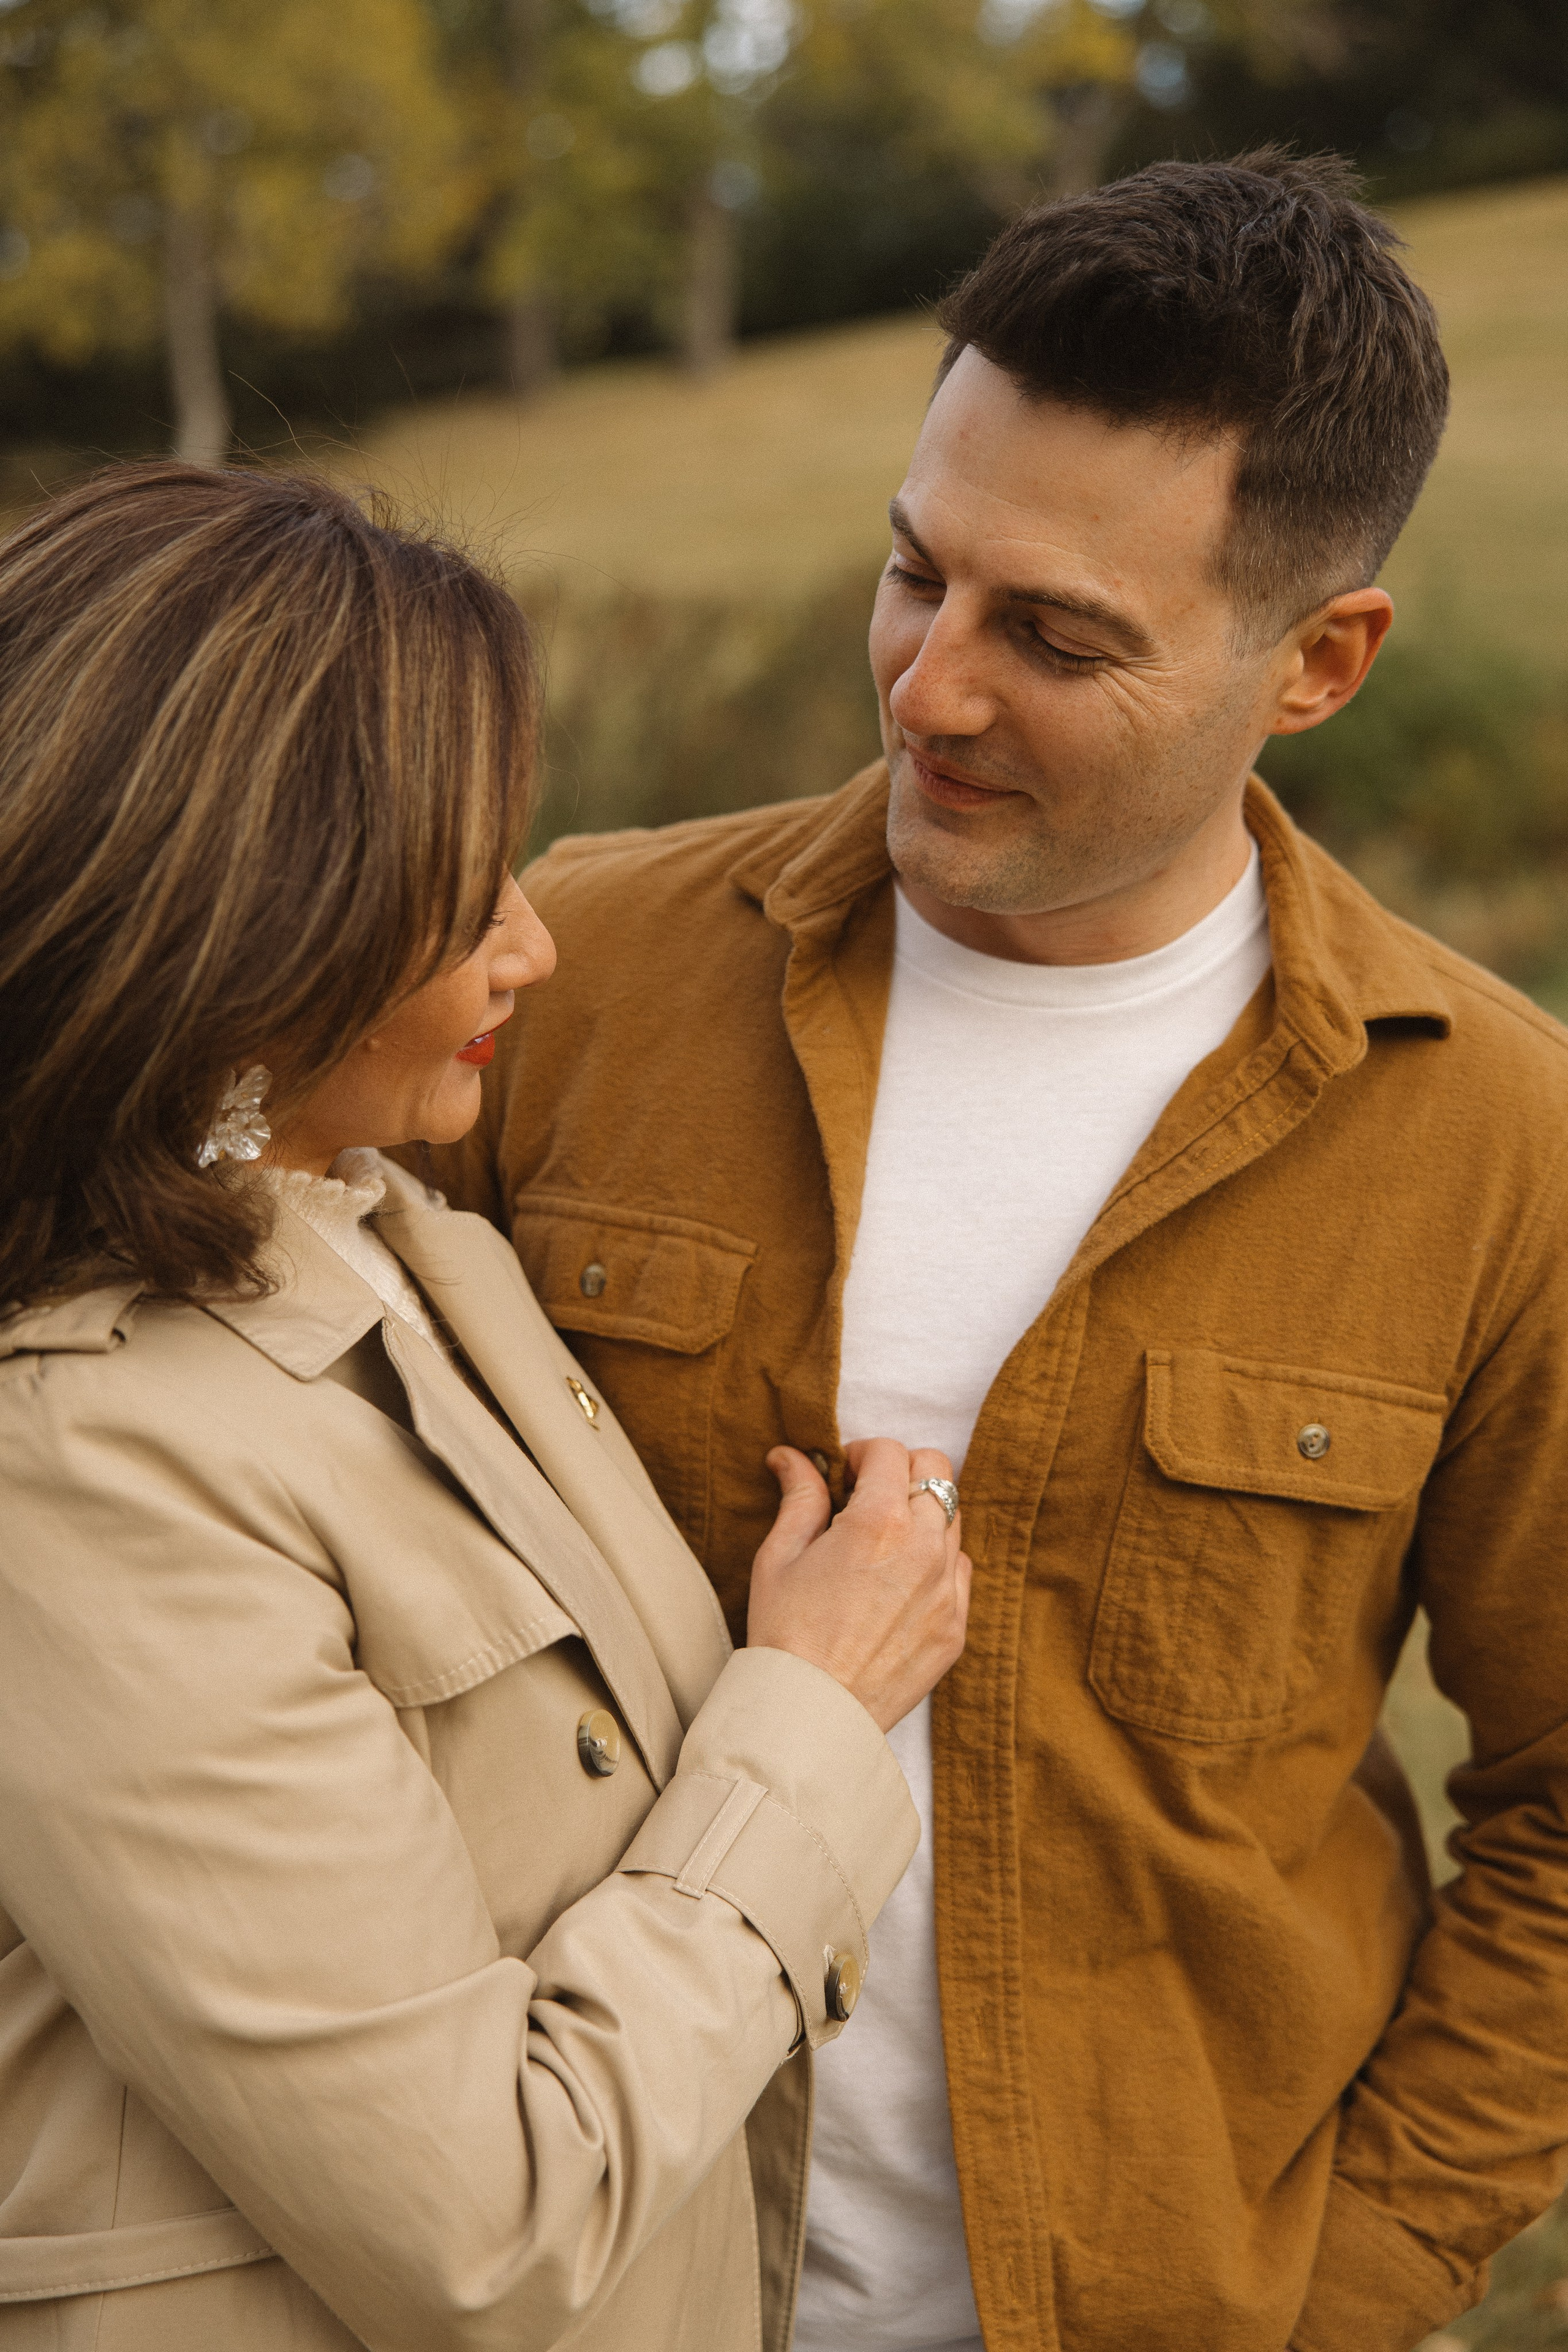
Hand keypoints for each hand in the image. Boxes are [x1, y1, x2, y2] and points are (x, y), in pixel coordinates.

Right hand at [746, 1438, 971, 1732]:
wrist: (812, 1713)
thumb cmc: (785, 1633)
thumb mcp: (779, 1556)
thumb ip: (799, 1497)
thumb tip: (792, 1455)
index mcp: (878, 1521)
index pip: (888, 1451)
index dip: (861, 1453)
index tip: (843, 1475)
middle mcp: (925, 1547)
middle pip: (936, 1470)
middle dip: (901, 1471)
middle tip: (867, 1497)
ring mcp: (947, 1588)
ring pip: (952, 1518)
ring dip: (921, 1515)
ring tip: (882, 1544)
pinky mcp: (956, 1625)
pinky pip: (959, 1570)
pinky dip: (935, 1562)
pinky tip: (898, 1584)